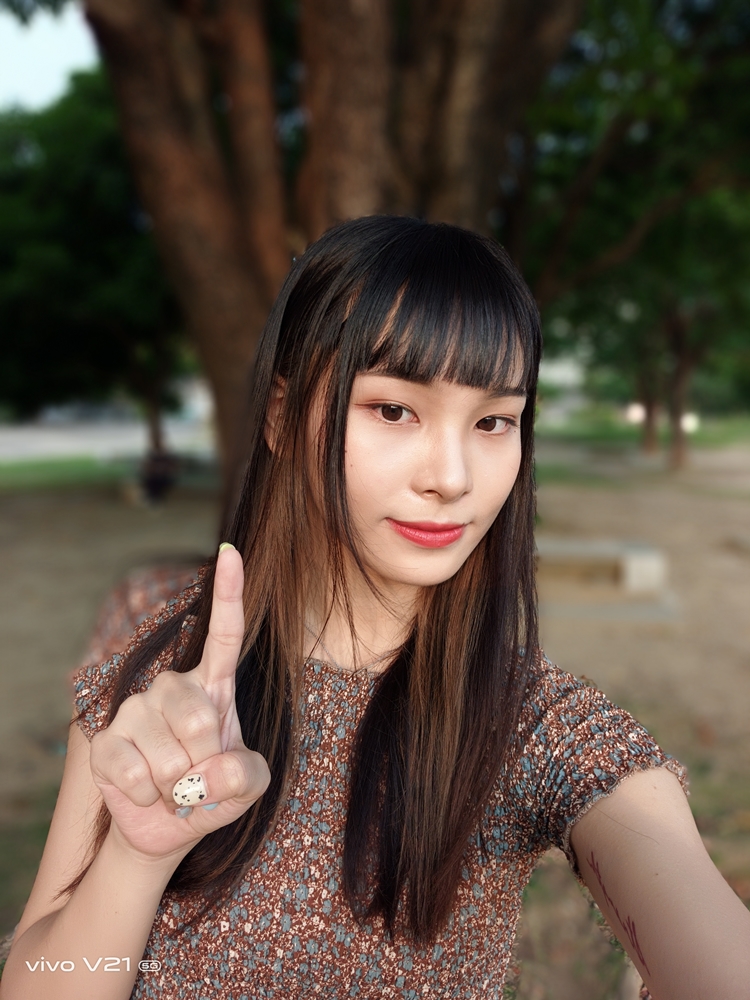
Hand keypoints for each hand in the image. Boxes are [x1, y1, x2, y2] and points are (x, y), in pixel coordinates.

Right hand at [89, 544, 269, 863]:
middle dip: (206, 762)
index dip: (230, 593)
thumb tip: (205, 773)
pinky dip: (149, 796)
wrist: (169, 825)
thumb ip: (247, 776)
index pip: (224, 633)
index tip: (231, 552)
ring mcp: (135, 709)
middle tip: (200, 777)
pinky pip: (134, 773)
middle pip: (198, 718)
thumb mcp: (250, 785)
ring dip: (177, 788)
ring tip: (175, 787)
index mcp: (213, 684)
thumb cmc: (215, 791)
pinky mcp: (106, 741)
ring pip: (168, 755)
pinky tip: (148, 792)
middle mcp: (171, 686)